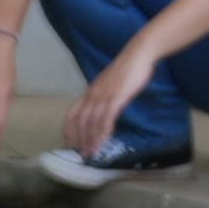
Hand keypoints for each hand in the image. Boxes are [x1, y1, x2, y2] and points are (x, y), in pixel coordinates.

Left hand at [60, 44, 157, 161]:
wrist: (139, 53)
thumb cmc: (127, 68)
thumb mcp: (110, 84)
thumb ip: (104, 96)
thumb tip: (104, 109)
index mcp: (89, 92)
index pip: (72, 114)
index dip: (69, 130)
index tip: (69, 143)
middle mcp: (92, 95)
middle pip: (80, 122)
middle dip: (80, 140)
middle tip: (83, 154)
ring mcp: (104, 96)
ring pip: (92, 122)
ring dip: (91, 139)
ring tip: (93, 152)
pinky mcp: (117, 97)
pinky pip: (107, 117)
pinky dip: (104, 131)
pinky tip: (105, 140)